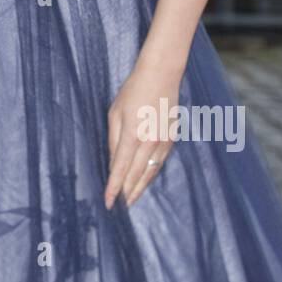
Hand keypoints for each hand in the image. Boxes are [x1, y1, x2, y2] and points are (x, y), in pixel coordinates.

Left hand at [104, 62, 181, 210]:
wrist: (162, 75)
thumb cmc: (133, 91)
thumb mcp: (115, 113)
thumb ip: (113, 140)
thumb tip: (113, 163)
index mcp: (132, 134)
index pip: (120, 168)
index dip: (114, 188)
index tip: (109, 202)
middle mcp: (150, 141)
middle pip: (136, 175)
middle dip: (127, 192)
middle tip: (119, 206)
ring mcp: (163, 141)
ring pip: (150, 172)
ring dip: (140, 188)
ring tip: (131, 200)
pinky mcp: (172, 139)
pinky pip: (160, 162)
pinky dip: (151, 174)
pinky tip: (144, 181)